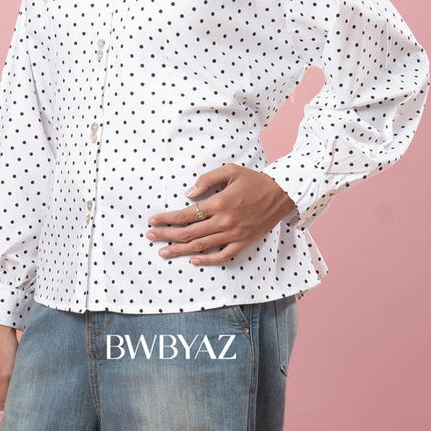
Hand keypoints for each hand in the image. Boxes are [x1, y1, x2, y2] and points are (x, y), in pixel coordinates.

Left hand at [145, 163, 297, 264]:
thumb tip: (189, 193)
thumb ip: (207, 179)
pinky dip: (206, 260)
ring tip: (163, 252)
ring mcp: (234, 235)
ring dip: (179, 250)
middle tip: (150, 236)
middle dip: (167, 235)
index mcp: (219, 203)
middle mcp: (224, 222)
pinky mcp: (243, 243)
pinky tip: (192, 259)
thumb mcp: (230, 170)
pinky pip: (222, 256)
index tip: (153, 220)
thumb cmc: (253, 180)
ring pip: (201, 246)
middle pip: (189, 233)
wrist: (280, 194)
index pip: (186, 214)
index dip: (167, 219)